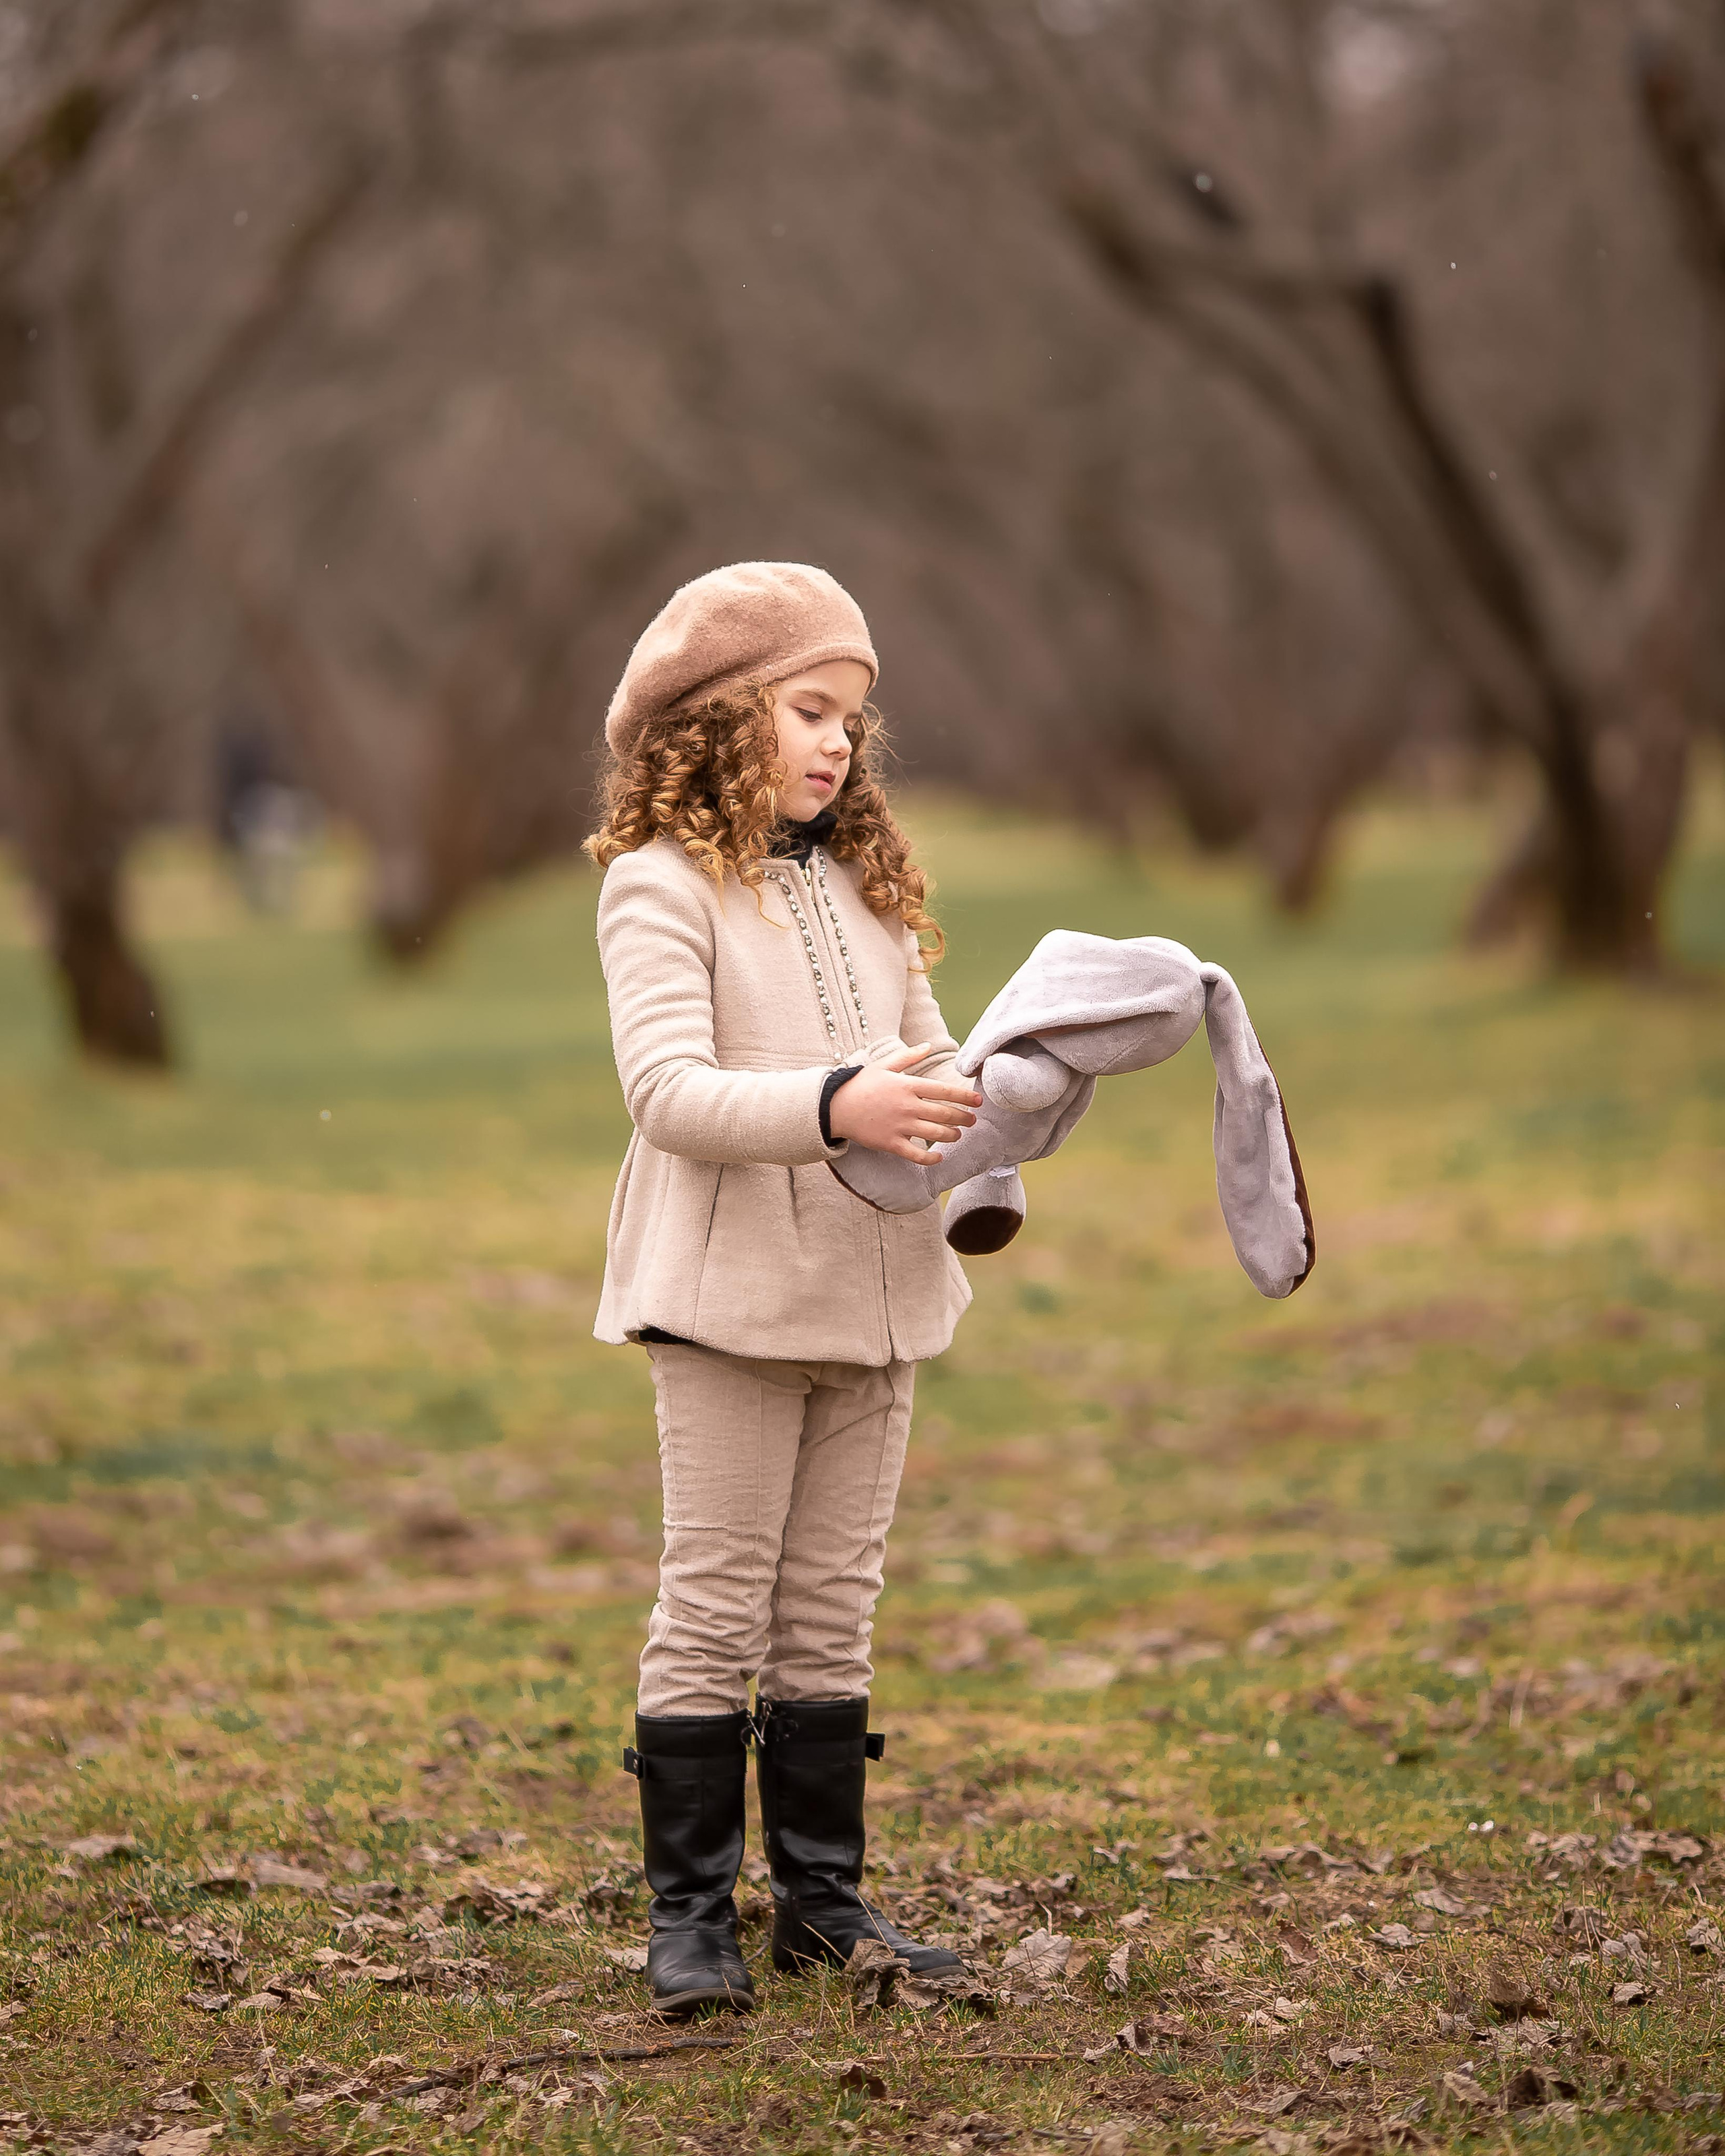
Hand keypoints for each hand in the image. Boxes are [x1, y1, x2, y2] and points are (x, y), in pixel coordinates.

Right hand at [828, 1042, 981, 1162]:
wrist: (835, 1107)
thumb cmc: (860, 1084)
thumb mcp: (883, 1065)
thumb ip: (908, 1057)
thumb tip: (928, 1046)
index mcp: (908, 1085)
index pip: (944, 1090)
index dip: (964, 1097)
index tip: (978, 1101)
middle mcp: (908, 1106)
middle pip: (945, 1113)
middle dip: (963, 1117)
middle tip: (973, 1120)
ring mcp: (900, 1126)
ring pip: (936, 1133)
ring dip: (952, 1135)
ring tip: (958, 1134)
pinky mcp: (891, 1143)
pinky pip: (917, 1154)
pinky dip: (931, 1158)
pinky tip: (939, 1157)